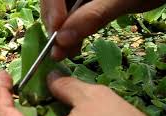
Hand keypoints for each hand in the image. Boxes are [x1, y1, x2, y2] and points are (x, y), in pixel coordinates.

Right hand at [41, 0, 164, 58]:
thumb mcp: (121, 0)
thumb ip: (94, 16)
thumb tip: (63, 39)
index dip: (52, 11)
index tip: (57, 35)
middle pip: (53, 4)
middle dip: (55, 27)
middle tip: (58, 51)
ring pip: (59, 13)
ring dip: (61, 35)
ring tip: (66, 53)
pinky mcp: (81, 4)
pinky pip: (70, 18)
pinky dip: (71, 34)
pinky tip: (74, 47)